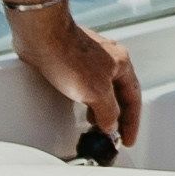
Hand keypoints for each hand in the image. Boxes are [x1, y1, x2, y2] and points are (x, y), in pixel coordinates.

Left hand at [10, 1, 143, 147]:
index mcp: (122, 64)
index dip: (131, 122)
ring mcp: (90, 58)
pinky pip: (85, 85)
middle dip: (117, 116)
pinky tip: (80, 105)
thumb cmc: (69, 57)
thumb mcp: (96, 92)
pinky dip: (87, 99)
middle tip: (113, 136)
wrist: (41, 36)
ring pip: (102, 89)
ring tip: (96, 126)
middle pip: (119, 93)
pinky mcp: (72, 59)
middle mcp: (109, 59)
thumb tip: (111, 125)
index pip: (133, 98)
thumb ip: (108, 112)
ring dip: (101, 108)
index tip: (127, 139)